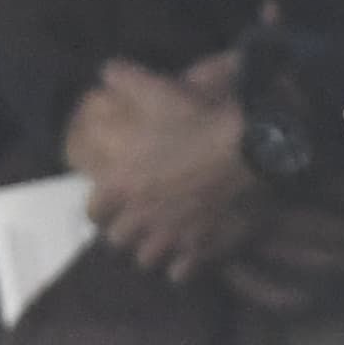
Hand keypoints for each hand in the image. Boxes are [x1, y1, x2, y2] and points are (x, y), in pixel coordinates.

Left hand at [64, 55, 265, 284]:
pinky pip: (182, 274)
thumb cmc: (198, 120)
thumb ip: (125, 79)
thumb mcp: (157, 90)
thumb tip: (105, 70)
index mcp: (122, 185)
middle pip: (118, 241)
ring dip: (152, 250)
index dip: (101, 206)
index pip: (94, 212)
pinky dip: (183, 267)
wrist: (250, 149)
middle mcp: (140, 218)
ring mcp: (170, 238)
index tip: (111, 202)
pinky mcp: (200, 251)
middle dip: (126, 231)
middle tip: (139, 219)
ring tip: (162, 238)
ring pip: (147, 260)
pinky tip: (189, 255)